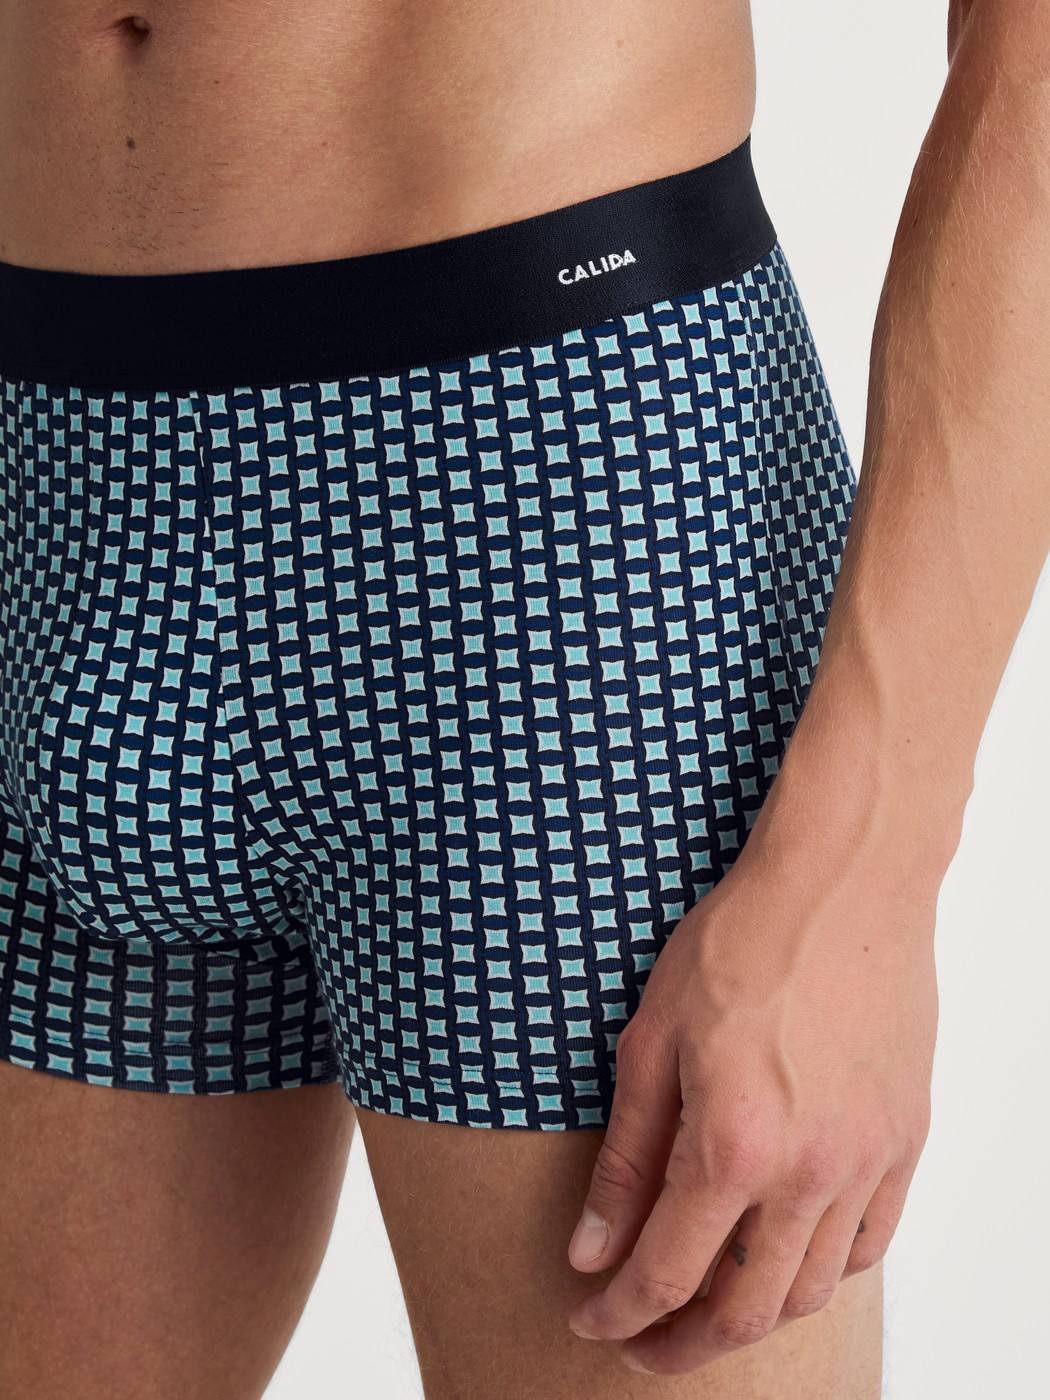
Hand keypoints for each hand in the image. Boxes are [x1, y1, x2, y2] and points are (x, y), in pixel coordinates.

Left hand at [565, 808, 940, 1375]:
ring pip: (812, 1289)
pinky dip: (820, 1268)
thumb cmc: (737, 945)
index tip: (590, 1319)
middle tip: (642, 1341)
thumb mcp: (650, 1042)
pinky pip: (868, 1242)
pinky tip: (784, 1248)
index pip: (665, 1275)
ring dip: (753, 1312)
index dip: (618, 1312)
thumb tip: (592, 1250)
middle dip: (682, 1343)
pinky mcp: (904, 1139)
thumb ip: (626, 1159)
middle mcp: (809, 1173)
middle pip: (746, 1311)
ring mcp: (867, 1161)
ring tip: (709, 1298)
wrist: (841, 884)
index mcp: (733, 1148)